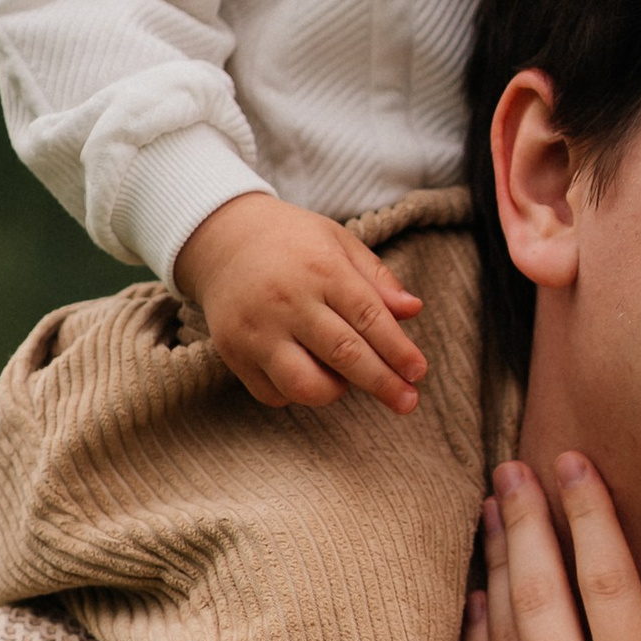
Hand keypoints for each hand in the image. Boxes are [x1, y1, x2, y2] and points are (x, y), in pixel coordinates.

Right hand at [177, 193, 429, 413]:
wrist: (222, 238)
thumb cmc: (293, 243)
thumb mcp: (339, 243)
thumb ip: (377, 279)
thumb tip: (414, 310)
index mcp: (321, 269)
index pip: (369, 318)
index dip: (398, 350)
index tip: (418, 372)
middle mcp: (288, 300)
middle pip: (344, 355)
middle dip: (382, 383)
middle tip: (407, 401)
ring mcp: (257, 330)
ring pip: (305, 385)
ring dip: (334, 392)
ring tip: (344, 381)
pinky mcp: (233, 353)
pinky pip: (273, 394)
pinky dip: (297, 394)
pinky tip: (307, 372)